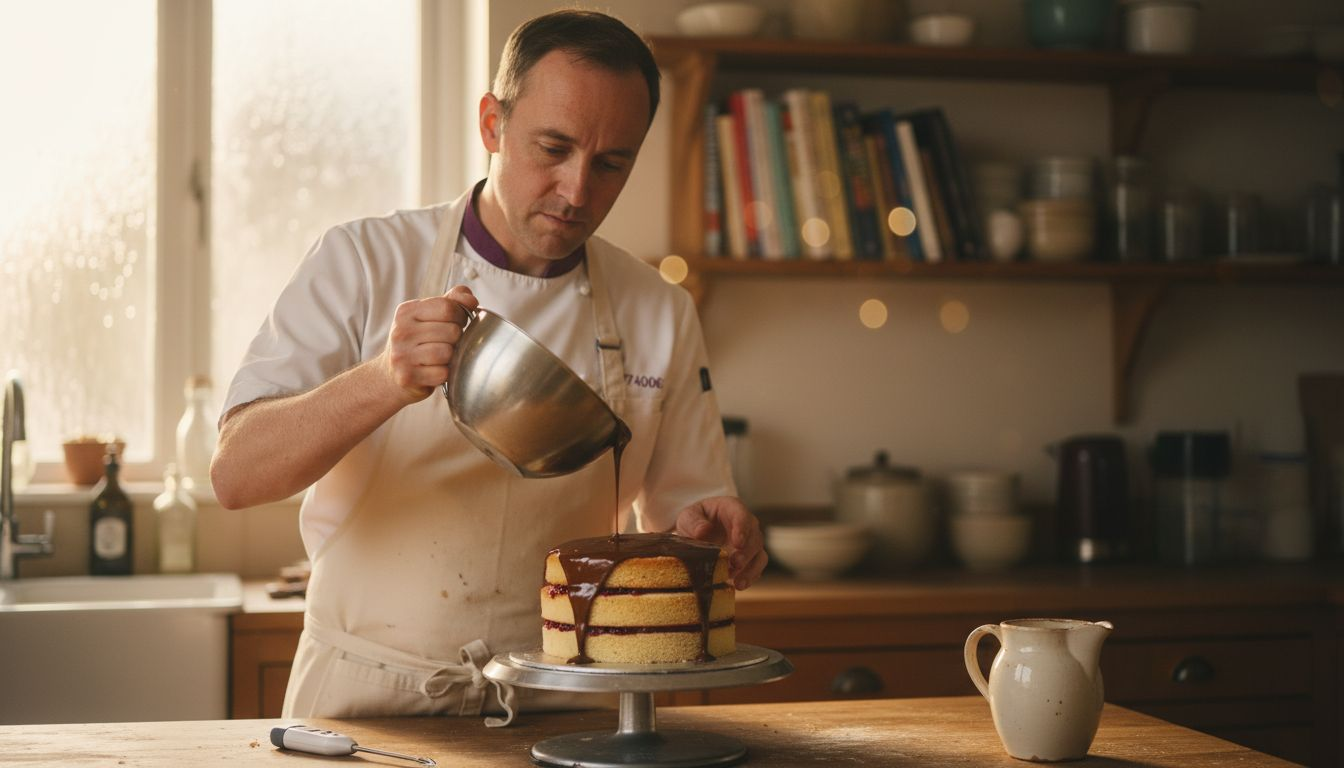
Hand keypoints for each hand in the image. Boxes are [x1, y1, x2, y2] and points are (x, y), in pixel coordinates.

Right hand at [378, 284, 477, 404]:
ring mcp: (401, 355)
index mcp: (406, 311)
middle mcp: (401, 332)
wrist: (390, 374)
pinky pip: (442, 373)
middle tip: (447, 342)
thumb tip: (471, 300)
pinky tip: (434, 370)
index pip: (447, 307)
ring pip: (447, 352)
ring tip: (441, 357)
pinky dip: (445, 374)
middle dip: (456, 338)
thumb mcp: (429, 315)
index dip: (461, 315)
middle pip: (451, 331)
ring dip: (450, 357)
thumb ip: (452, 301)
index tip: (457, 322)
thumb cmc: (417, 340)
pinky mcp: (406, 377)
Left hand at [674, 496, 765, 589]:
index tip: (738, 543)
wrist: (697, 533)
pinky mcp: (750, 559)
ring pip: (759, 554)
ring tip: (738, 582)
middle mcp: (746, 524)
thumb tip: (703, 532)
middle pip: (754, 537)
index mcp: (732, 508)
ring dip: (750, 568)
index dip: (742, 529)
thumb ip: (694, 522)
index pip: (741, 515)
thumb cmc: (695, 520)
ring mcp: (750, 542)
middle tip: (735, 563)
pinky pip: (756, 568)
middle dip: (746, 552)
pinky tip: (739, 585)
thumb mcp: (688, 517)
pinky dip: (749, 577)